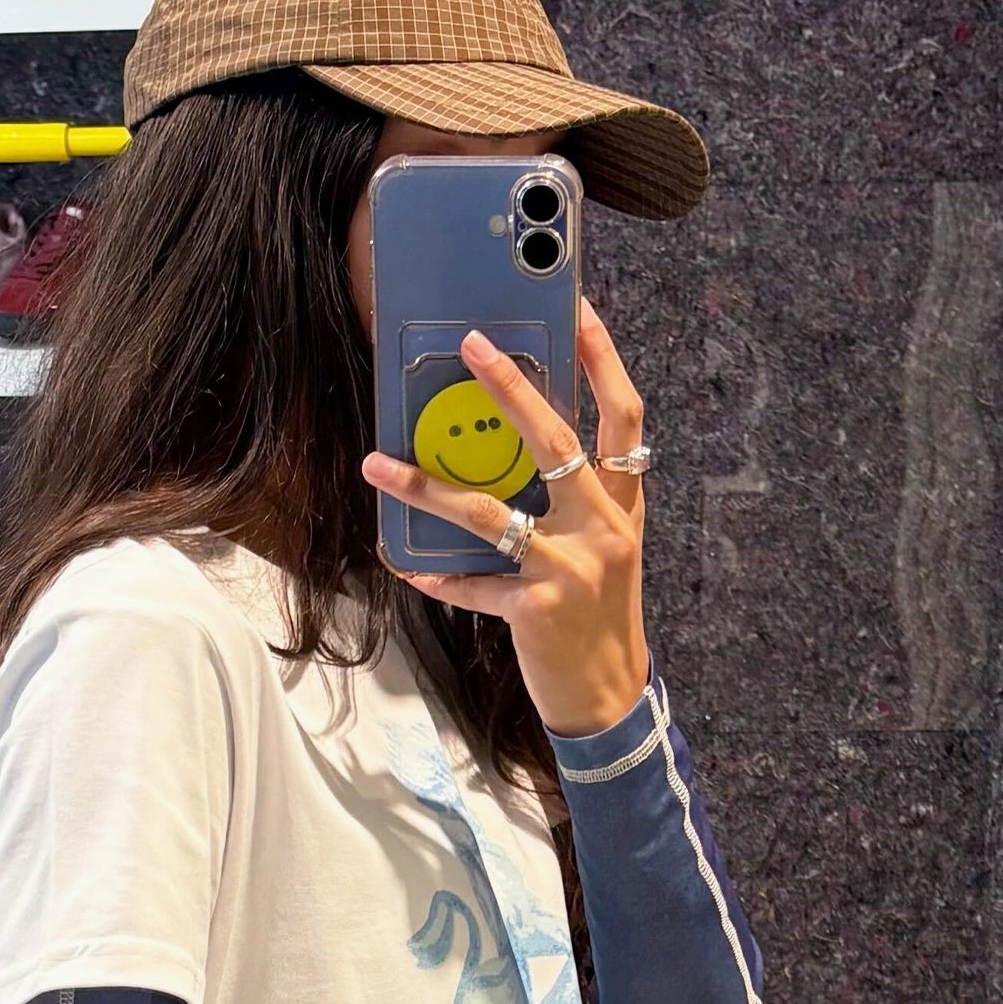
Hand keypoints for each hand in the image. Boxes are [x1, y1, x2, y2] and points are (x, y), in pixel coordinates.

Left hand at [361, 300, 650, 737]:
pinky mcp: (539, 609)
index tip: (576, 307)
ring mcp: (574, 568)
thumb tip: (506, 447)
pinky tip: (407, 566)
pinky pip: (473, 583)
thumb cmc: (596, 613)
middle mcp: (606, 528)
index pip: (624, 415)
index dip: (603, 359)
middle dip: (512, 387)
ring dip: (425, 487)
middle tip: (472, 343)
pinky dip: (438, 576)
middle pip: (557, 440)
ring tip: (378, 465)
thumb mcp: (601, 547)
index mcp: (624, 504)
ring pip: (490, 512)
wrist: (609, 695)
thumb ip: (572, 500)